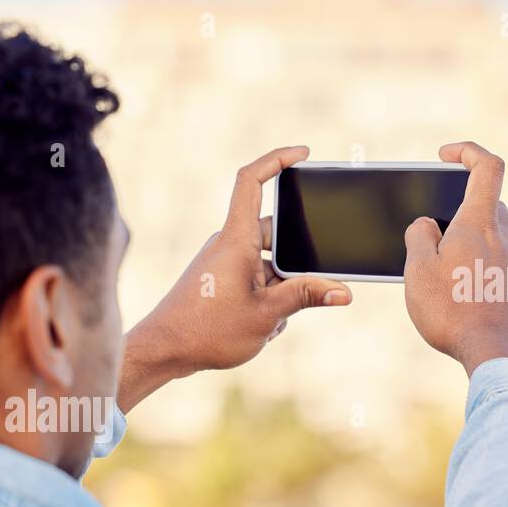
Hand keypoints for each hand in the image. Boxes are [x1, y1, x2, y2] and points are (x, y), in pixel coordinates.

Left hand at [118, 145, 351, 411]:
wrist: (163, 351)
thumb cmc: (206, 332)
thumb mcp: (266, 316)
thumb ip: (306, 297)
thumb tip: (343, 291)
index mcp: (236, 240)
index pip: (252, 182)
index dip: (277, 160)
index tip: (303, 154)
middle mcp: (228, 245)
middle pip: (278, 238)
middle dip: (295, 270)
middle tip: (290, 301)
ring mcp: (224, 263)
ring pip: (270, 267)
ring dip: (279, 294)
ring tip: (267, 324)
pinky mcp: (221, 281)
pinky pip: (255, 281)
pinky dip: (265, 302)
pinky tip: (257, 329)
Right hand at [403, 141, 507, 377]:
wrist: (498, 353)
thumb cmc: (454, 311)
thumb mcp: (419, 271)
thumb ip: (418, 238)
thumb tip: (425, 224)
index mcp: (479, 223)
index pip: (487, 167)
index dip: (467, 151)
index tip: (445, 155)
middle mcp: (503, 237)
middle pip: (486, 205)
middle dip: (457, 208)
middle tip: (430, 228)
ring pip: (489, 237)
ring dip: (464, 243)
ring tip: (437, 269)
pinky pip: (492, 264)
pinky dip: (473, 268)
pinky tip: (454, 295)